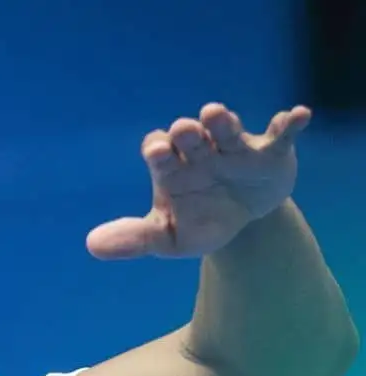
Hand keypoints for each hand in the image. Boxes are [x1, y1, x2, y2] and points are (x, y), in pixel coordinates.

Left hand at [87, 103, 310, 259]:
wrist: (241, 224)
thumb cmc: (198, 223)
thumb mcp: (167, 238)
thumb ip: (135, 239)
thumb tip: (92, 245)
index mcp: (171, 167)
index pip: (159, 151)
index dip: (158, 150)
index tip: (157, 153)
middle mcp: (199, 151)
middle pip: (189, 136)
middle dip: (186, 133)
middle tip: (184, 130)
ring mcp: (234, 148)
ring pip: (225, 129)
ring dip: (221, 122)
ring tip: (215, 116)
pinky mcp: (269, 152)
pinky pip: (281, 134)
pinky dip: (289, 124)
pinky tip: (298, 116)